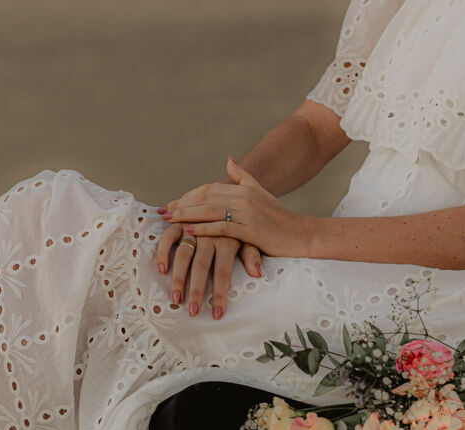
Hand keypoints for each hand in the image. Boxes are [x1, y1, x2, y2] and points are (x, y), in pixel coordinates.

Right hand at [155, 213, 261, 320]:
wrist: (223, 194)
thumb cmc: (236, 225)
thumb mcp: (248, 238)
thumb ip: (251, 255)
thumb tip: (257, 273)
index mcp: (227, 240)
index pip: (223, 272)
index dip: (219, 294)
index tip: (216, 315)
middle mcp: (209, 235)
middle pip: (201, 266)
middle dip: (196, 291)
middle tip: (192, 313)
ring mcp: (192, 228)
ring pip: (183, 255)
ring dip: (178, 279)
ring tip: (176, 300)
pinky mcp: (178, 223)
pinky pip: (168, 237)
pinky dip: (163, 252)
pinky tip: (162, 270)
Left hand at [164, 156, 312, 257]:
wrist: (302, 234)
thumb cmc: (280, 218)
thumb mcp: (260, 193)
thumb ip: (243, 176)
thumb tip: (228, 160)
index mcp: (243, 188)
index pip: (208, 189)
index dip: (187, 196)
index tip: (170, 205)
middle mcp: (244, 196)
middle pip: (205, 197)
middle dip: (181, 205)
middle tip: (161, 213)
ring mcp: (248, 212)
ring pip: (211, 210)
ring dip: (188, 215)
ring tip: (169, 221)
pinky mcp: (252, 229)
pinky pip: (224, 227)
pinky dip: (206, 229)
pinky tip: (190, 232)